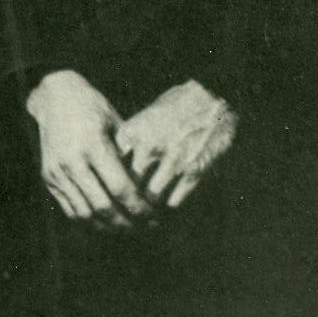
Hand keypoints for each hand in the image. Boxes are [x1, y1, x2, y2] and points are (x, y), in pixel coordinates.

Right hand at [26, 70, 153, 230]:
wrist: (54, 97)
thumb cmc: (92, 107)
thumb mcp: (115, 124)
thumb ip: (127, 156)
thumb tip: (146, 190)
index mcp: (93, 145)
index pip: (121, 188)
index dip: (140, 208)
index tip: (154, 216)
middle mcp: (72, 160)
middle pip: (104, 207)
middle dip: (128, 223)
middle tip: (145, 227)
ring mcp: (57, 171)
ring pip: (85, 214)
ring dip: (108, 227)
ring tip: (126, 228)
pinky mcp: (48, 177)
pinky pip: (69, 209)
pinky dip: (89, 221)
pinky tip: (104, 222)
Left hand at [116, 80, 237, 211]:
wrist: (211, 100)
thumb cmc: (173, 108)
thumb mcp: (143, 119)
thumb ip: (128, 141)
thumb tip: (112, 164)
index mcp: (133, 133)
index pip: (111, 165)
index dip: (107, 181)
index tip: (106, 192)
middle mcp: (150, 148)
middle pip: (128, 184)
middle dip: (125, 200)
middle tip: (123, 212)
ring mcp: (173, 161)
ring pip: (151, 197)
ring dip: (147, 209)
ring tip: (144, 216)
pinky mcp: (194, 172)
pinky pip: (174, 200)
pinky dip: (168, 207)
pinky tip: (165, 209)